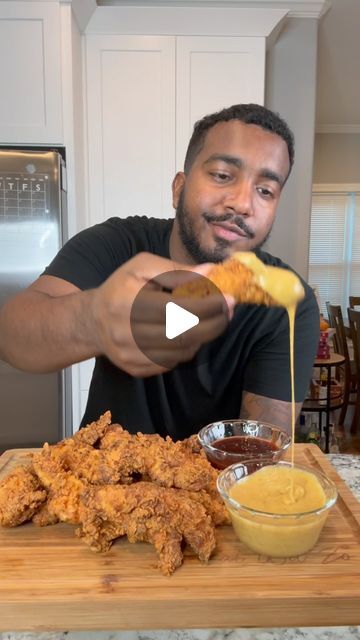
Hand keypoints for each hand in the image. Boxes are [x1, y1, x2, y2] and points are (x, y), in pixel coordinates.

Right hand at [91, 252, 234, 376]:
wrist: (92, 321)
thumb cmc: (121, 287)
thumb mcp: (142, 267)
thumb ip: (176, 270)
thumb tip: (210, 273)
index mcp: (128, 303)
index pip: (178, 309)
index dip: (208, 305)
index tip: (228, 297)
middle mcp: (127, 333)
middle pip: (184, 333)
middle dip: (214, 322)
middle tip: (228, 310)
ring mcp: (131, 355)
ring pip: (183, 350)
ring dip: (203, 335)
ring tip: (209, 319)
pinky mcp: (136, 369)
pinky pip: (173, 362)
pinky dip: (187, 347)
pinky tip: (187, 333)